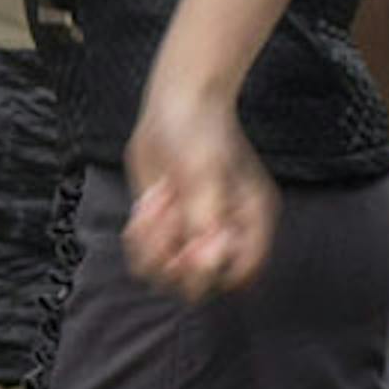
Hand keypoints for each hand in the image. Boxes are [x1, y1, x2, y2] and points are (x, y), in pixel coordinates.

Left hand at [123, 85, 276, 299]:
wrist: (176, 105)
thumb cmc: (201, 131)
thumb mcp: (204, 171)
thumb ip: (205, 218)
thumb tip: (206, 262)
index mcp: (249, 224)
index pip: (240, 275)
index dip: (213, 270)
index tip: (191, 242)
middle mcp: (222, 235)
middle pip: (197, 284)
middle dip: (174, 253)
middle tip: (170, 212)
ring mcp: (191, 235)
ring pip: (165, 275)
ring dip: (154, 242)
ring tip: (160, 200)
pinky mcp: (164, 231)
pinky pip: (146, 257)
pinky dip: (140, 235)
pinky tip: (151, 200)